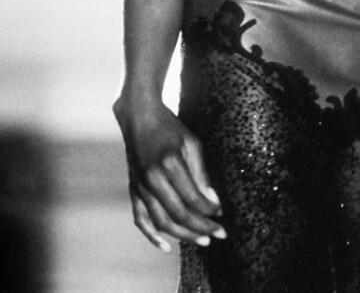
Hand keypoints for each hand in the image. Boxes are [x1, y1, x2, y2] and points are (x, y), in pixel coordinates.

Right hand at [113, 97, 225, 252]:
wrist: (139, 117)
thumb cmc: (170, 127)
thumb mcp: (191, 142)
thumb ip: (201, 172)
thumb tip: (213, 201)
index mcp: (169, 163)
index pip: (192, 198)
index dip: (209, 211)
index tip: (222, 215)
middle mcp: (152, 178)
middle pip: (179, 214)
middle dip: (201, 228)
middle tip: (219, 234)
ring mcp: (140, 186)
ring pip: (162, 222)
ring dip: (183, 235)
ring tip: (203, 241)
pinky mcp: (133, 190)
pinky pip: (140, 219)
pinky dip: (152, 236)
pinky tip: (166, 247)